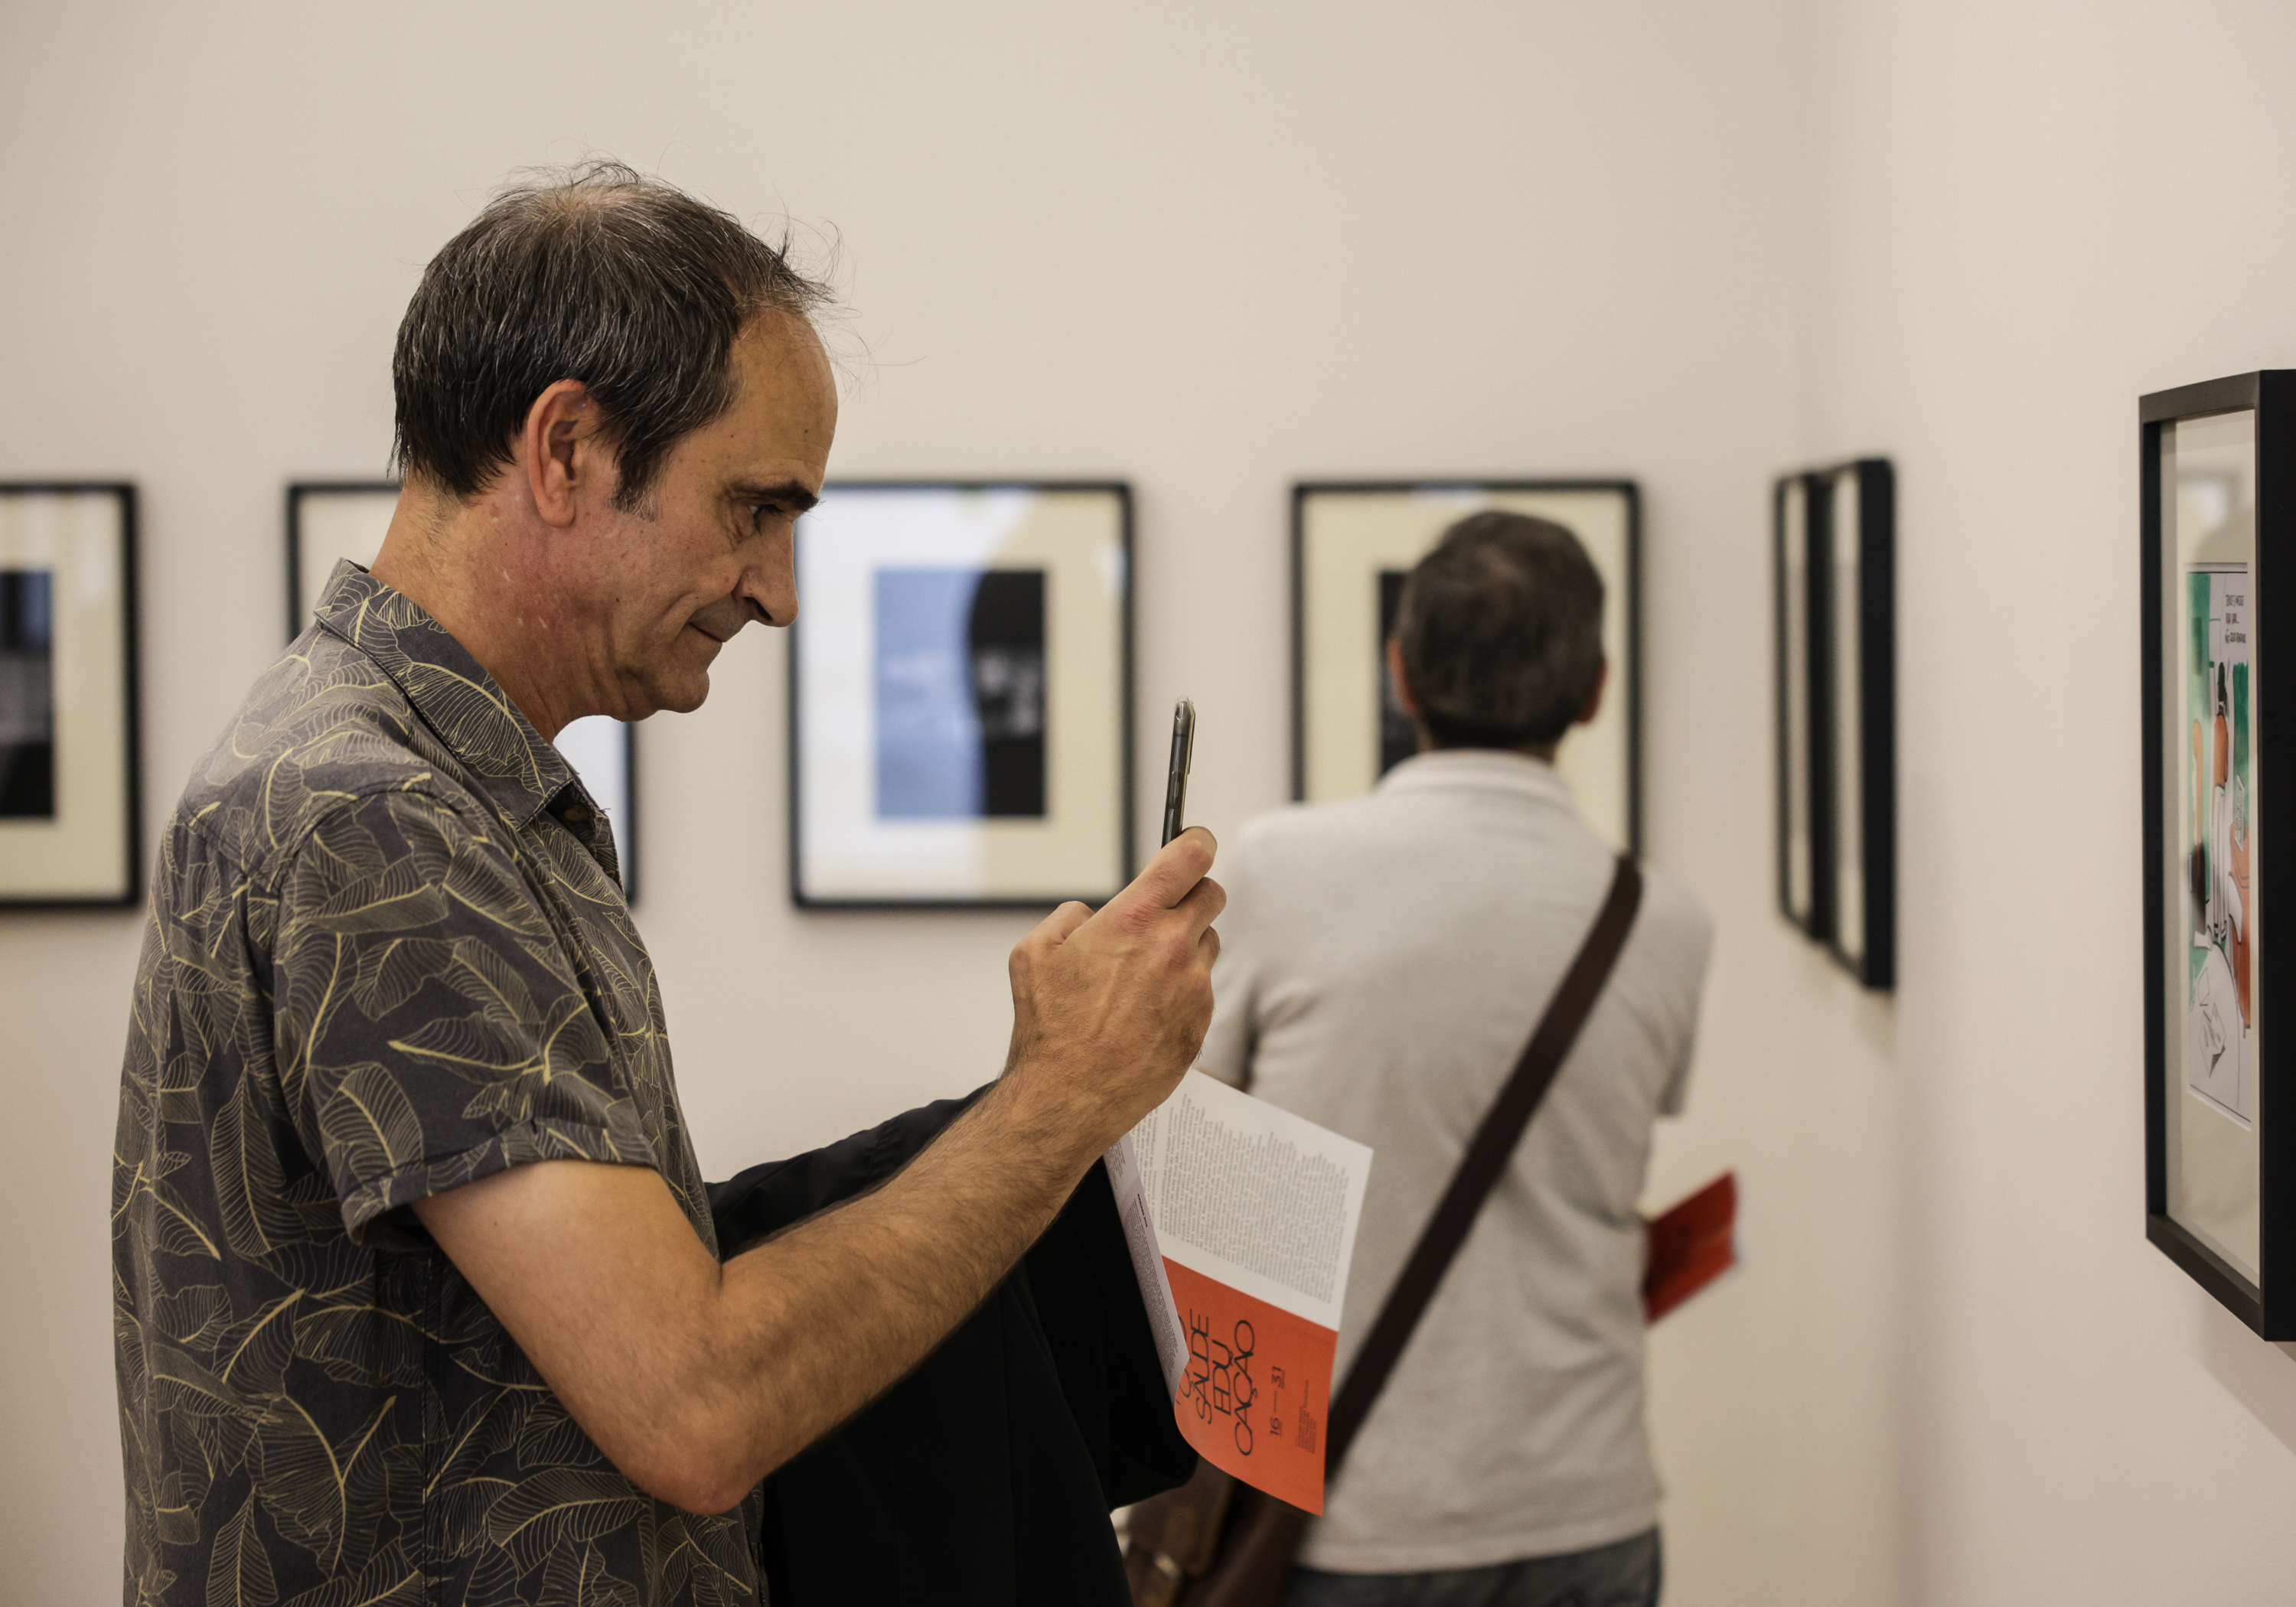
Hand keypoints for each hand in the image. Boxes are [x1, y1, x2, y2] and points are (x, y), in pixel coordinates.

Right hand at [1001, 827, 1223, 1157]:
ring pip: (1208, 942)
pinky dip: (1182, 990)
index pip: (1191, 856)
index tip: (1194, 843)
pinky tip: (1146, 1011)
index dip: (1196, 842)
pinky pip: (1202, 988)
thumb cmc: (1048, 1030)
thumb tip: (1094, 916)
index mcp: (1134, 919)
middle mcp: (1172, 947)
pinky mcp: (1201, 1021)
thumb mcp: (1033, 953)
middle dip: (1191, 894)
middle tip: (1166, 910)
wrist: (1069, 1096)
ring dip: (1185, 946)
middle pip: (1212, 893)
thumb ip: (1070, 917)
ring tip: (1143, 976)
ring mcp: (1192, 986)